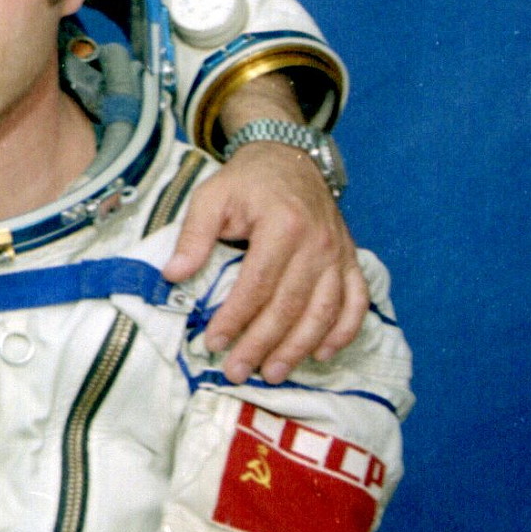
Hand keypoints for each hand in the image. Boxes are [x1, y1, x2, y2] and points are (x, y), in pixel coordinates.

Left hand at [165, 143, 365, 383]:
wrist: (288, 158)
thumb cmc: (246, 182)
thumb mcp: (211, 197)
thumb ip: (193, 236)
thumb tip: (174, 275)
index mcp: (282, 226)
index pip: (258, 284)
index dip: (236, 317)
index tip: (213, 342)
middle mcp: (318, 242)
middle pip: (290, 305)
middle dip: (262, 344)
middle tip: (238, 372)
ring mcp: (339, 253)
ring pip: (324, 311)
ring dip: (299, 347)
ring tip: (273, 373)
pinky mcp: (350, 259)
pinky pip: (356, 301)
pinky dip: (344, 331)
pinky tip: (322, 353)